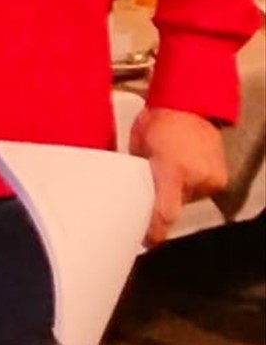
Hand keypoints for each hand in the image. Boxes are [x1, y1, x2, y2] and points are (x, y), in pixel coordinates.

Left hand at [130, 106, 228, 245]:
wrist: (190, 105)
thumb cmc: (157, 122)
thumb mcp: (137, 148)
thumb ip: (135, 175)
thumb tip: (124, 198)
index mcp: (172, 170)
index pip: (165, 213)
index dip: (153, 231)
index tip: (144, 240)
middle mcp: (195, 178)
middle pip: (173, 208)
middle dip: (158, 205)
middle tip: (144, 196)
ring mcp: (210, 179)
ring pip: (186, 200)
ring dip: (174, 194)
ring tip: (165, 172)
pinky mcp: (220, 180)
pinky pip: (198, 192)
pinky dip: (188, 186)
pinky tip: (180, 169)